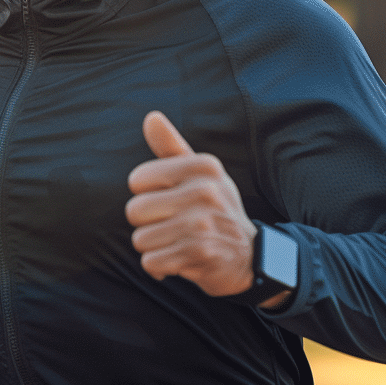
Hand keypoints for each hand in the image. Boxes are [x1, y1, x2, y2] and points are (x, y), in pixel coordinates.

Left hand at [126, 111, 268, 301]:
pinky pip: (151, 262)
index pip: (138, 179)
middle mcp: (206, 191)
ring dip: (154, 247)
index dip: (146, 194)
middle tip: (172, 225)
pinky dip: (159, 267)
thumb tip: (151, 117)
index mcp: (204, 166)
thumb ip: (171, 147)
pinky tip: (180, 260)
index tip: (169, 198)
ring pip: (141, 239)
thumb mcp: (200, 174)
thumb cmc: (214, 209)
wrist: (250, 257)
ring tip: (178, 242)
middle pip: (135, 210)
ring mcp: (204, 224)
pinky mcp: (200, 255)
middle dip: (147, 224)